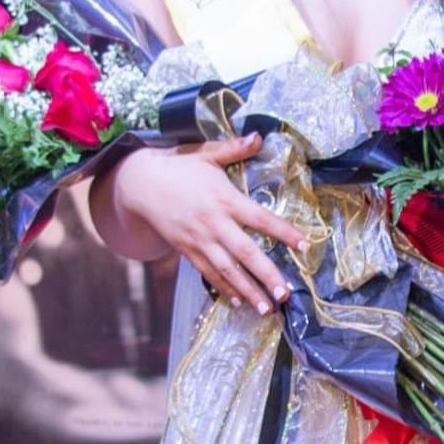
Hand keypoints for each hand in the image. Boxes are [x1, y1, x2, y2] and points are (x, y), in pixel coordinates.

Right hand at [112, 135, 305, 313]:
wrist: (139, 185)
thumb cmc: (178, 167)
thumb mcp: (205, 154)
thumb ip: (233, 148)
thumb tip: (259, 136)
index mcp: (224, 199)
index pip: (260, 218)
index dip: (283, 232)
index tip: (304, 245)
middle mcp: (214, 223)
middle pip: (245, 253)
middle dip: (266, 275)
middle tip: (285, 294)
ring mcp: (199, 240)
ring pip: (227, 270)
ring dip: (247, 290)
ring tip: (266, 308)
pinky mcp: (187, 251)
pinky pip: (208, 273)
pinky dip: (224, 288)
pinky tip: (238, 302)